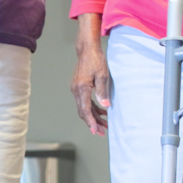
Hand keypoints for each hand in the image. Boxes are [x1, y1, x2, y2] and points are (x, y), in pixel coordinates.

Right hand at [72, 19, 110, 135]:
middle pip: (83, 111)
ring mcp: (76, 89)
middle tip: (102, 132)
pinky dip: (93, 108)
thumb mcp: (103, 75)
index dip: (91, 121)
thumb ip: (103, 91)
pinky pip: (85, 102)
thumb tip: (106, 106)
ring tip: (105, 124)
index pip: (85, 109)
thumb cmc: (95, 60)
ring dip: (94, 117)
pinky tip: (102, 112)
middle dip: (93, 123)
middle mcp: (76, 90)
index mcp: (81, 88)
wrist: (87, 50)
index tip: (96, 131)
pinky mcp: (79, 87)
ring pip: (84, 108)